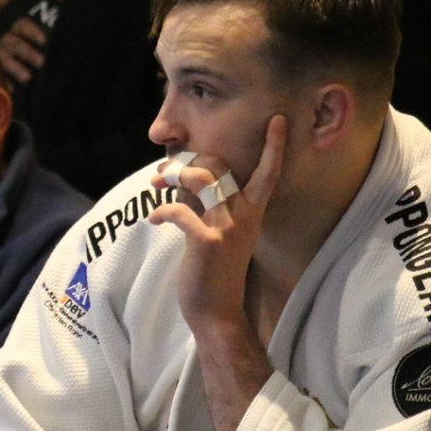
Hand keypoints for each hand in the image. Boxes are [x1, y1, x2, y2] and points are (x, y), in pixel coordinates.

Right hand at [0, 15, 47, 85]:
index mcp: (5, 20)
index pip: (21, 25)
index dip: (32, 32)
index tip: (44, 40)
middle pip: (15, 45)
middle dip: (28, 53)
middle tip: (42, 62)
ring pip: (4, 60)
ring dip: (16, 69)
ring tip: (28, 78)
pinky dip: (2, 81)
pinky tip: (11, 90)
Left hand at [147, 115, 285, 328]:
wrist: (216, 311)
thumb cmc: (214, 268)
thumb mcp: (217, 230)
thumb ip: (208, 203)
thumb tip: (183, 176)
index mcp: (252, 211)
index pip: (269, 172)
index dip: (274, 145)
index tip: (278, 119)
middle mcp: (244, 215)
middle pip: (220, 165)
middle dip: (189, 158)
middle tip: (164, 170)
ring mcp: (227, 228)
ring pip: (203, 179)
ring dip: (174, 174)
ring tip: (156, 183)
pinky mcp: (207, 242)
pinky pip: (180, 211)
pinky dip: (161, 211)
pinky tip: (153, 220)